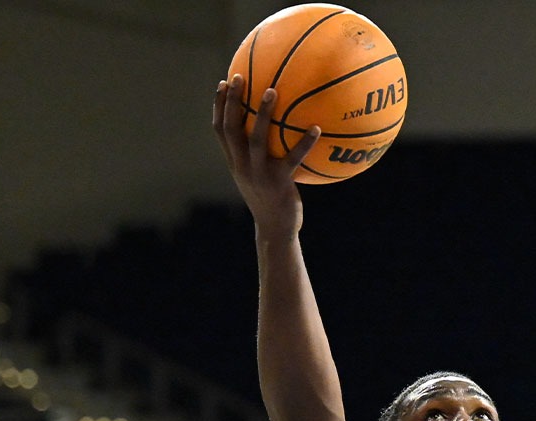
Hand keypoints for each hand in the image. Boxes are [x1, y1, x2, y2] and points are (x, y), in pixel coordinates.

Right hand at [213, 75, 321, 235]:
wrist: (275, 229)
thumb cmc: (271, 199)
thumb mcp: (259, 175)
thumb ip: (260, 154)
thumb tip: (276, 129)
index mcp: (235, 162)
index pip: (219, 129)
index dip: (219, 106)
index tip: (223, 83)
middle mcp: (241, 165)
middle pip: (230, 128)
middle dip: (232, 101)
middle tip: (238, 77)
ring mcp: (258, 173)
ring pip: (256, 138)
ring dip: (262, 113)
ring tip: (272, 91)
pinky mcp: (278, 182)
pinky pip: (292, 158)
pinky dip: (304, 143)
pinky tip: (316, 129)